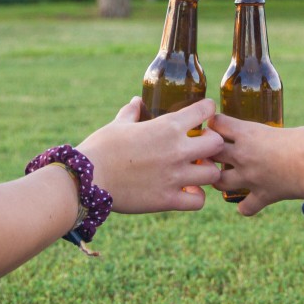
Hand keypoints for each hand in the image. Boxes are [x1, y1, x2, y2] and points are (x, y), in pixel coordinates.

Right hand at [78, 97, 223, 213]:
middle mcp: (177, 150)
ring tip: (196, 171)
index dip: (207, 110)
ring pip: (213, 174)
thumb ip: (132, 112)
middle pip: (217, 143)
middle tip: (201, 146)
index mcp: (167, 126)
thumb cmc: (100, 148)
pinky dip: (196, 197)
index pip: (205, 110)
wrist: (86, 180)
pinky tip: (186, 192)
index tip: (202, 115)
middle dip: (213, 143)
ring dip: (207, 171)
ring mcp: (175, 177)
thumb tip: (136, 101)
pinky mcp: (167, 200)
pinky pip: (198, 201)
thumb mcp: (117, 124)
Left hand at [209, 115, 303, 215]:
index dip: (215, 122)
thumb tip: (280, 138)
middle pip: (210, 152)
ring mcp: (250, 178)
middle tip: (216, 148)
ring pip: (217, 181)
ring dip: (218, 177)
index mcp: (248, 133)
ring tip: (225, 174)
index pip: (216, 123)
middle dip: (209, 150)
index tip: (218, 123)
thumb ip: (275, 133)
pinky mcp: (263, 196)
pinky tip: (247, 201)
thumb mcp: (289, 128)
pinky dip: (244, 206)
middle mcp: (243, 155)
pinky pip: (244, 207)